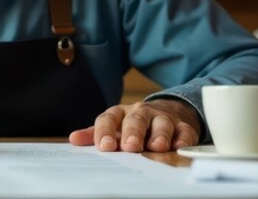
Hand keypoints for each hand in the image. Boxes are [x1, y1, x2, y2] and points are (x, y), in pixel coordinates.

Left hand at [68, 99, 200, 151]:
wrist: (169, 110)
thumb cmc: (135, 124)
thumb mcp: (114, 126)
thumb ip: (95, 134)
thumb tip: (73, 139)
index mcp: (121, 113)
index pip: (110, 118)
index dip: (106, 131)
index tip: (104, 145)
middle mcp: (142, 113)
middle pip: (137, 119)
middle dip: (133, 133)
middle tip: (130, 147)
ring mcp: (164, 118)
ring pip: (161, 123)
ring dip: (159, 135)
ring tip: (157, 146)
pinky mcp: (183, 126)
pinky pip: (184, 131)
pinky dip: (182, 139)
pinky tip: (178, 146)